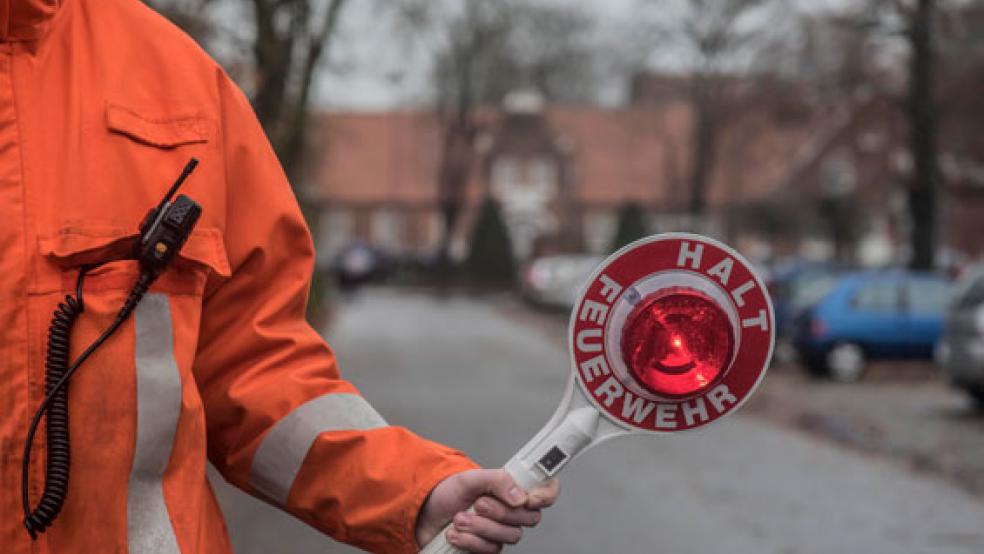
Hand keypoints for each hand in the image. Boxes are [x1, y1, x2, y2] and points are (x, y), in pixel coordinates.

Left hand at [415, 469, 559, 552]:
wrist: (424, 512)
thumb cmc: (448, 492)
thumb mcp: (470, 478)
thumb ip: (497, 481)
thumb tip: (520, 496)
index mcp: (513, 490)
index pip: (546, 491)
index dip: (546, 495)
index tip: (529, 499)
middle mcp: (512, 512)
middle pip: (528, 519)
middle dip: (499, 512)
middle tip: (478, 504)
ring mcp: (501, 532)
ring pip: (509, 537)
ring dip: (480, 527)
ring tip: (459, 518)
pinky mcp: (486, 549)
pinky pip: (490, 550)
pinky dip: (470, 541)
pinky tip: (455, 533)